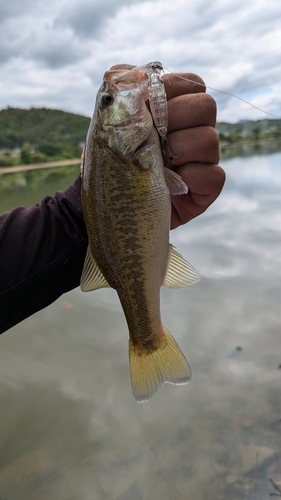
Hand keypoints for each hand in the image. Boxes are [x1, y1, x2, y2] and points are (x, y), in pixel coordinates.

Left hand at [110, 64, 224, 229]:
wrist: (109, 208)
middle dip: (173, 119)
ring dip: (177, 151)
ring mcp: (203, 160)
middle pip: (206, 106)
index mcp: (175, 110)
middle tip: (149, 138)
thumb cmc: (111, 165)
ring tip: (155, 166)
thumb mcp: (107, 128)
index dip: (168, 90)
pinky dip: (189, 178)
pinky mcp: (206, 188)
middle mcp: (194, 130)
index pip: (191, 83)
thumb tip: (133, 73)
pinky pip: (214, 175)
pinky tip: (169, 185)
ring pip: (210, 140)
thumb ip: (120, 96)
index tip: (145, 107)